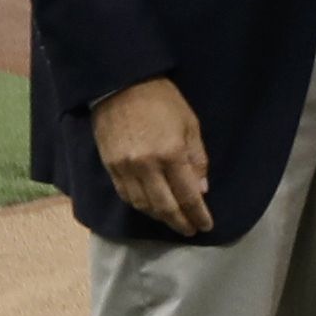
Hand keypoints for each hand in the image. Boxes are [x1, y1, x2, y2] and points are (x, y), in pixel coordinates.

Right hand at [91, 77, 212, 236]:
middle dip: (180, 222)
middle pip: (165, 206)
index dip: (198, 214)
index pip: (187, 195)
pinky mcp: (110, 167)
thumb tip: (202, 189)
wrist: (121, 85)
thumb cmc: (162, 100)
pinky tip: (150, 208)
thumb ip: (197, 158)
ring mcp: (125, 168)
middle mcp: (146, 166)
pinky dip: (140, 206)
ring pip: (143, 205)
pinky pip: (126, 195)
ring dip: (160, 217)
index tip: (206, 226)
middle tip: (190, 230)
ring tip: (173, 221)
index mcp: (171, 154)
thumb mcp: (190, 124)